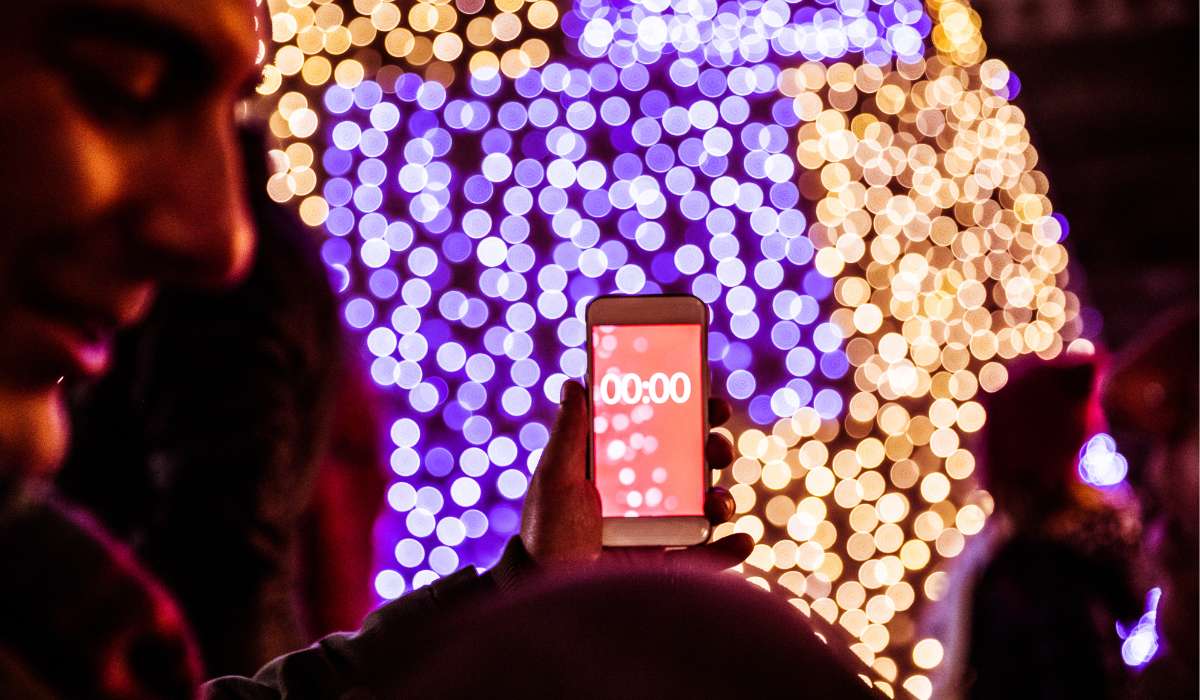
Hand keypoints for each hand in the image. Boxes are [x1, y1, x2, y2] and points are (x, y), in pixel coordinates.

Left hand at [520, 379, 752, 571]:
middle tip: (717, 447)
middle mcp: (646, 494)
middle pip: (694, 463)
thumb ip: (569, 432)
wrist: (548, 591)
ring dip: (724, 498)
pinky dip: (731, 547)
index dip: (689, 413)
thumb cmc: (547, 532)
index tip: (708, 398)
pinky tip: (743, 540)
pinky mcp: (669, 564)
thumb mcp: (556, 477)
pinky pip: (709, 555)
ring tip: (718, 504)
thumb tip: (574, 382)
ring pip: (707, 505)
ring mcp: (661, 529)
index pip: (662, 430)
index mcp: (622, 466)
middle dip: (715, 449)